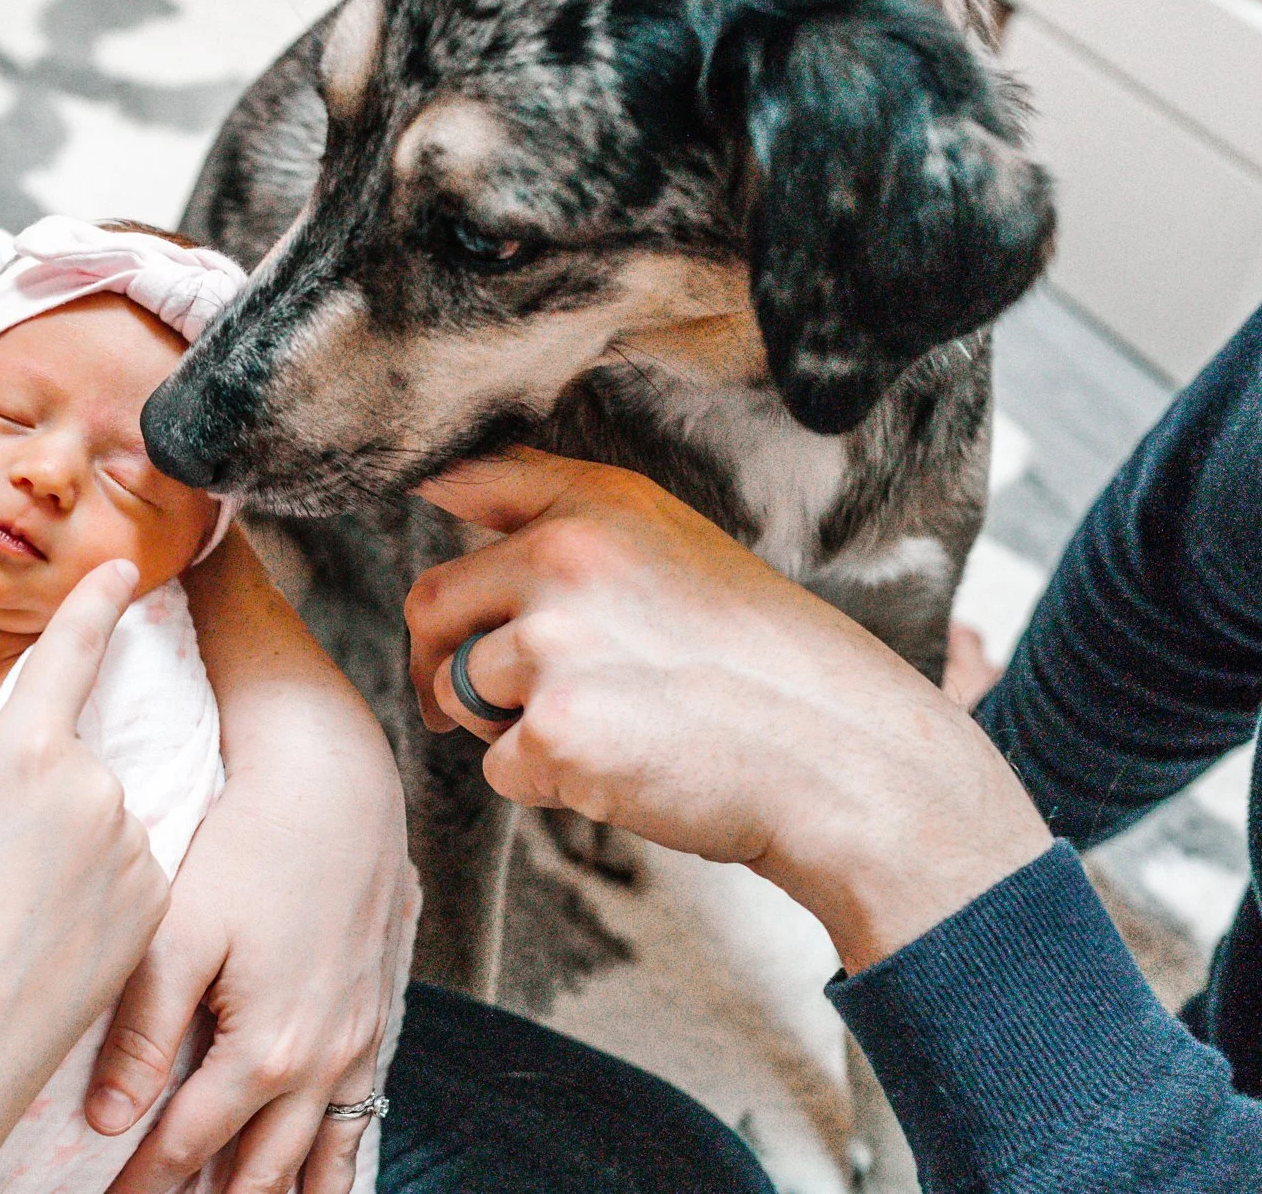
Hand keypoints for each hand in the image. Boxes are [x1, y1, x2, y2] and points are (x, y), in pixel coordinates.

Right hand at [0, 561, 169, 1191]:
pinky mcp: (157, 901)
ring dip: (71, 834)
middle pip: (74, 753)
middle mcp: (96, 789)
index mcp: (27, 753)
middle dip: (38, 782)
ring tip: (13, 904)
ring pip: (104, 811)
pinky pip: (131, 862)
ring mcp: (134, 847)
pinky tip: (52, 927)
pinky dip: (101, 880)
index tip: (125, 567)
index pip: (73, 652)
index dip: (97, 601)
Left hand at [85, 531, 416, 1193]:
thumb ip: (144, 1030)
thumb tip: (108, 1118)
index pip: (190, 1147)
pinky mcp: (376, 1015)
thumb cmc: (249, 846)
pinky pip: (360, 1117)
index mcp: (267, 1050)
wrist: (336, 784)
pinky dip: (335, 1161)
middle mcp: (322, 1062)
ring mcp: (358, 1043)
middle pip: (259, 1169)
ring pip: (317, 1156)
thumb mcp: (181, 930)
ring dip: (275, 1192)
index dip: (143, 1182)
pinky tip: (317, 1181)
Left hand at [404, 447, 1050, 973]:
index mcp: (600, 506)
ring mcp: (555, 643)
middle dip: (446, 657)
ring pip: (459, 691)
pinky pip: (498, 768)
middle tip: (492, 698)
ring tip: (609, 730)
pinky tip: (624, 772)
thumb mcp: (678, 552)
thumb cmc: (767, 665)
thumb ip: (572, 524)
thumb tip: (441, 492)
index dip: (429, 497)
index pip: (470, 479)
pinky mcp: (553, 730)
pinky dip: (546, 786)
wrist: (847, 759)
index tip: (417, 509)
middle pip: (432, 603)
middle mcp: (567, 558)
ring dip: (507, 727)